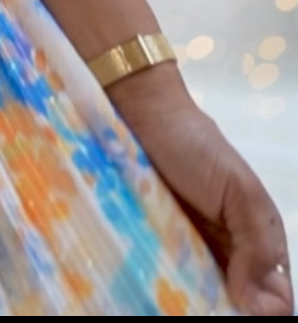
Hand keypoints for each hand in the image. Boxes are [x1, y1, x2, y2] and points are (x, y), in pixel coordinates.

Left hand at [113, 73, 291, 315]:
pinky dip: (168, 295)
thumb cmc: (196, 146)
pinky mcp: (158, 252)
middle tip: (206, 303)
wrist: (143, 115)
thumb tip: (253, 304)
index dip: (265, 309)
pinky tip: (163, 296)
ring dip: (197, 306)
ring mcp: (191, 257)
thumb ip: (257, 245)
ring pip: (204, 302)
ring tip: (181, 302)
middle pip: (240, 306)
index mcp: (259, 243)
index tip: (241, 304)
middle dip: (227, 310)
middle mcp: (228, 257)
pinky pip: (169, 285)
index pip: (276, 299)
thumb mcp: (240, 190)